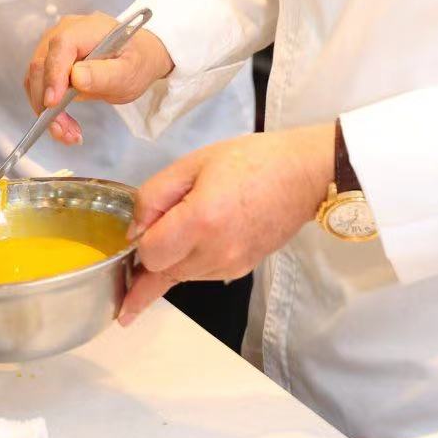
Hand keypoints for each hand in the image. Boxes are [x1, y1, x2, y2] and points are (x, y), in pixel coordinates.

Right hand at [25, 12, 173, 145]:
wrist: (136, 59)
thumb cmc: (135, 61)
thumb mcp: (129, 71)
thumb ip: (104, 74)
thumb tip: (75, 76)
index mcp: (87, 28)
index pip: (61, 46)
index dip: (54, 73)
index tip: (53, 103)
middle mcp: (64, 33)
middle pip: (42, 65)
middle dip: (47, 102)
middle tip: (64, 131)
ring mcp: (53, 48)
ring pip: (35, 80)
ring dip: (45, 111)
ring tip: (68, 134)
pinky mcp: (50, 65)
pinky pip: (39, 88)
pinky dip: (47, 110)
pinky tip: (64, 126)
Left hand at [120, 125, 335, 324]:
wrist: (303, 175)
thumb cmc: (250, 160)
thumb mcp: (193, 163)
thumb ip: (155, 195)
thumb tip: (134, 230)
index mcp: (201, 220)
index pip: (149, 254)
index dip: (139, 240)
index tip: (140, 225)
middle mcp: (215, 252)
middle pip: (161, 273)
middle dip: (148, 259)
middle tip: (141, 246)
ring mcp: (230, 266)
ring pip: (180, 277)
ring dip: (170, 260)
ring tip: (181, 228)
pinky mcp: (241, 270)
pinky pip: (201, 274)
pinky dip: (190, 261)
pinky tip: (196, 240)